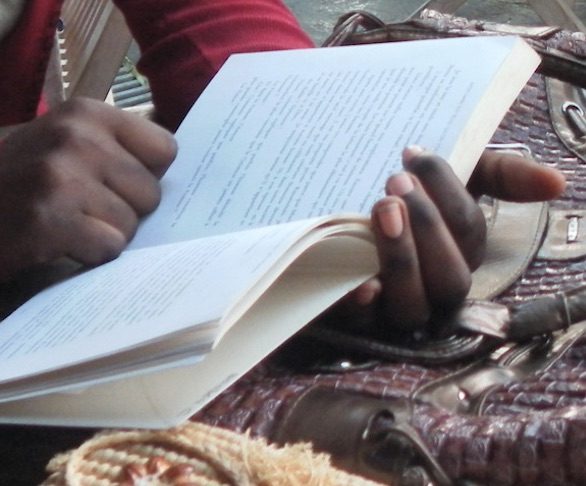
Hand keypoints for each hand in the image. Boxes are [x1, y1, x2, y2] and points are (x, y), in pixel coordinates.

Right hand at [0, 98, 176, 281]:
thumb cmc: (18, 178)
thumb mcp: (64, 144)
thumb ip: (115, 150)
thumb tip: (175, 175)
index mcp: (87, 113)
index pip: (165, 149)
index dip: (148, 175)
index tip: (121, 184)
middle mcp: (77, 137)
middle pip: (152, 193)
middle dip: (127, 210)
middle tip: (84, 210)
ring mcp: (61, 177)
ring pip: (131, 224)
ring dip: (105, 234)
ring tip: (67, 224)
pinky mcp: (48, 220)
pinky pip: (108, 248)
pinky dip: (89, 255)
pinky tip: (58, 243)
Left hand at [338, 146, 565, 334]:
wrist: (345, 207)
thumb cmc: (408, 195)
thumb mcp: (458, 176)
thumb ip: (504, 176)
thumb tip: (556, 182)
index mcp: (460, 255)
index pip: (469, 235)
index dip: (448, 196)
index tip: (415, 157)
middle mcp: (434, 289)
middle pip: (449, 279)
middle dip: (428, 228)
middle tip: (397, 184)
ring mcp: (396, 307)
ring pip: (412, 306)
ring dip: (402, 259)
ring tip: (383, 211)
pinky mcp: (357, 317)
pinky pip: (362, 325)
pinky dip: (363, 307)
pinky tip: (362, 285)